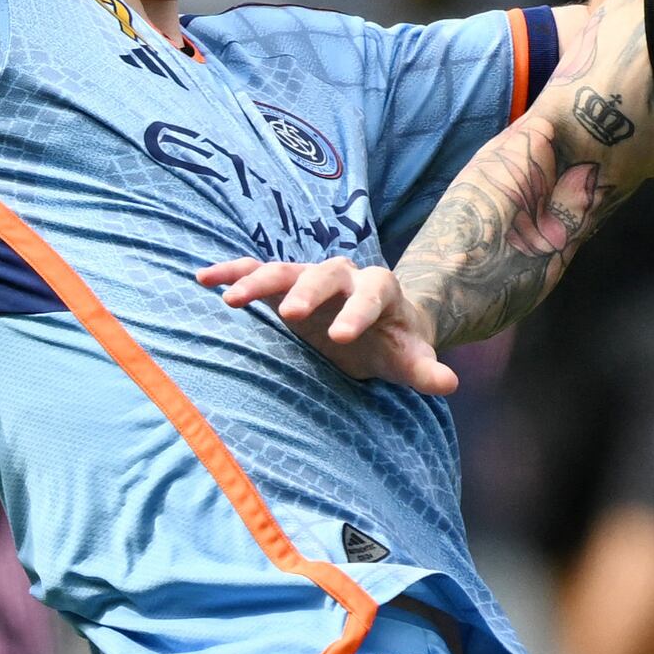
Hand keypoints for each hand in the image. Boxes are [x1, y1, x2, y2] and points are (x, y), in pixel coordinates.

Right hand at [194, 254, 453, 395]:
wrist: (376, 323)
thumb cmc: (392, 344)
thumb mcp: (410, 359)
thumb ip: (426, 370)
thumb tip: (449, 383)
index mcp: (378, 289)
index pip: (372, 292)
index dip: (358, 312)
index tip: (342, 337)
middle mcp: (342, 276)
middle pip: (323, 274)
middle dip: (308, 292)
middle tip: (290, 314)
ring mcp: (308, 278)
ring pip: (282, 270)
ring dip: (257, 281)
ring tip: (230, 299)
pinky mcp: (282, 284)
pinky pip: (254, 270)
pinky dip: (231, 272)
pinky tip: (203, 279)